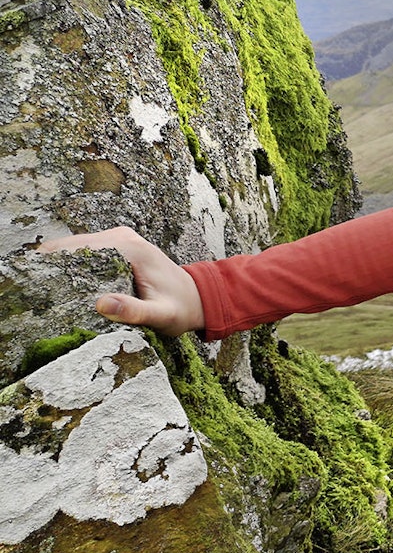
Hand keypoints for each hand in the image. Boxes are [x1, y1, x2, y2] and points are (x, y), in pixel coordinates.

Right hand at [38, 226, 204, 336]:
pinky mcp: (119, 246)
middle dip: (51, 263)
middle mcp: (124, 237)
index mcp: (130, 248)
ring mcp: (121, 239)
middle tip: (31, 287)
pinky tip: (59, 282)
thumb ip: (134, 311)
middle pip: (73, 245)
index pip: (78, 248)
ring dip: (58, 263)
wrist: (200, 300)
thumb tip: (101, 304)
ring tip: (40, 286)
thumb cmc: (182, 309)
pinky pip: (87, 252)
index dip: (52, 262)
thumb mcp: (161, 316)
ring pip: (77, 247)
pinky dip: (71, 264)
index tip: (32, 279)